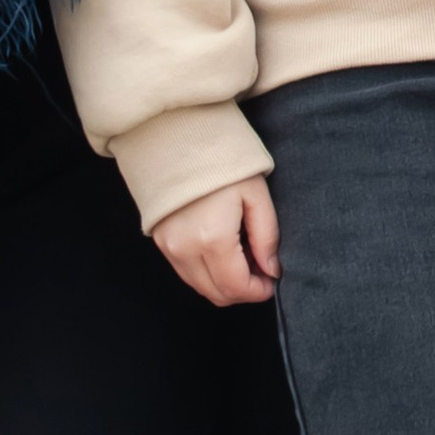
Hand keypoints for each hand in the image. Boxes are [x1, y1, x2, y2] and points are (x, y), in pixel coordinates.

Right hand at [152, 174, 279, 302]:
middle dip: (243, 291)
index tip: (272, 282)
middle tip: (261, 271)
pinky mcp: (161, 243)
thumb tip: (271, 270)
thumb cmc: (222, 163)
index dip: (258, 291)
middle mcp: (185, 249)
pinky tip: (224, 255)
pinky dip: (208, 274)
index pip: (236, 287)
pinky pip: (187, 273)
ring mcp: (169, 248)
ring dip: (225, 284)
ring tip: (244, 260)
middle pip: (217, 294)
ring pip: (201, 287)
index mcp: (212, 238)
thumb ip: (267, 237)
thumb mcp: (256, 195)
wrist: (179, 139)